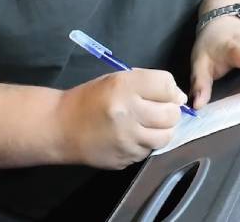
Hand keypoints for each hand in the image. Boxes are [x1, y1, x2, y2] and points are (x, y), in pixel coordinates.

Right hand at [57, 69, 186, 168]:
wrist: (60, 127)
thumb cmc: (89, 99)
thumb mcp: (115, 80)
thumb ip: (147, 84)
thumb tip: (178, 97)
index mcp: (124, 87)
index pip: (166, 85)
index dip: (171, 90)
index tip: (167, 94)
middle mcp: (127, 113)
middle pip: (171, 114)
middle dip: (171, 111)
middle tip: (160, 110)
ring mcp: (127, 140)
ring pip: (165, 136)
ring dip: (162, 130)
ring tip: (148, 124)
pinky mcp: (125, 159)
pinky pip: (149, 151)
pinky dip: (146, 143)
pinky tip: (133, 136)